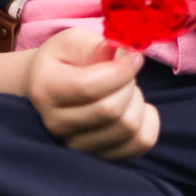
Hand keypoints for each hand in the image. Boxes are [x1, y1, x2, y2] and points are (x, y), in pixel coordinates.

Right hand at [27, 26, 160, 158]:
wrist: (53, 86)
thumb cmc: (67, 59)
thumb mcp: (74, 41)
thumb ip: (96, 46)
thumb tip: (125, 57)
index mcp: (46, 89)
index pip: (89, 88)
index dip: (121, 71)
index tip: (134, 57)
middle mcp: (56, 123)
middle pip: (111, 110)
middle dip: (129, 84)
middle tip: (125, 73)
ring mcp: (76, 145)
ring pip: (128, 128)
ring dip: (137, 101)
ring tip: (125, 89)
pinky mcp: (99, 155)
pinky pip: (141, 143)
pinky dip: (149, 122)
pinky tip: (137, 107)